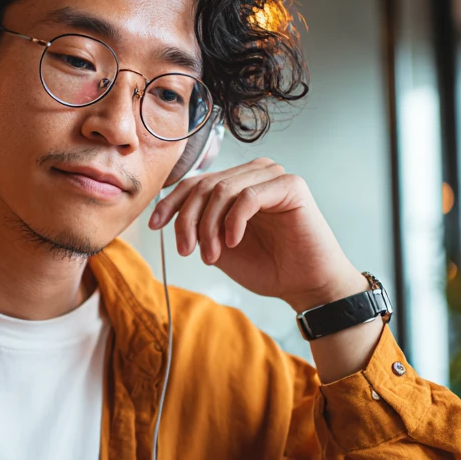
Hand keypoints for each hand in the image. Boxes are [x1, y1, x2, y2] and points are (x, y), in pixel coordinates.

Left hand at [149, 157, 364, 313]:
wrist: (305, 285)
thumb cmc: (268, 266)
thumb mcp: (220, 247)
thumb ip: (198, 227)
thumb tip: (171, 215)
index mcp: (238, 184)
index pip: (195, 182)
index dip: (171, 202)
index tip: (154, 225)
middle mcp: (254, 173)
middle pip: (204, 185)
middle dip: (188, 220)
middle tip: (186, 251)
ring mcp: (273, 176)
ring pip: (222, 189)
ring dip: (209, 226)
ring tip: (213, 255)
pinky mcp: (290, 185)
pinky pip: (247, 196)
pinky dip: (233, 222)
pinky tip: (233, 243)